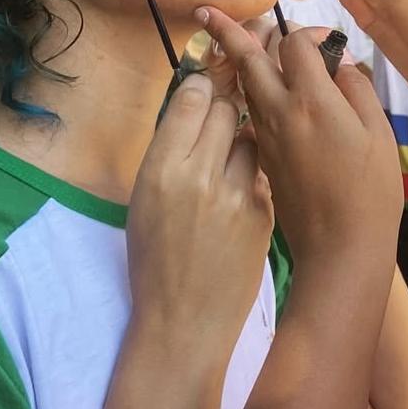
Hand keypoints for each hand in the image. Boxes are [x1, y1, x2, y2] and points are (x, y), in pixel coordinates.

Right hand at [128, 73, 273, 352]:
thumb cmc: (154, 261)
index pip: (191, 99)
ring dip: (243, 141)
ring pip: (250, 138)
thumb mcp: (144, 201)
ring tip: (230, 162)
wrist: (185, 322)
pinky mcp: (264, 211)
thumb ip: (168, 152)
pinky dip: (254, 176)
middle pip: (226, 109)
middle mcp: (200, 175)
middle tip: (222, 115)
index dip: (201, 88)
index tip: (205, 87)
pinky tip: (242, 195)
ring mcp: (238, 194)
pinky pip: (262, 173)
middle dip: (225, 106)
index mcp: (160, 170)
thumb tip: (192, 107)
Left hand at [198, 6, 403, 261]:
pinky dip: (245, 95)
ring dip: (233, 63)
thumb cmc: (370, 191)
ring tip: (222, 42)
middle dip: (228, 32)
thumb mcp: (377, 133)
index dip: (307, 33)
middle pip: (247, 61)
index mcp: (313, 101)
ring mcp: (265, 139)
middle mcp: (280, 114)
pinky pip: (248, 116)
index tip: (325, 40)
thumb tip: (339, 62)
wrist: (341, 249)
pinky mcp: (261, 160)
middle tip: (208, 11)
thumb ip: (356, 89)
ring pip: (242, 89)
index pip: (293, 46)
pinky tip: (253, 93)